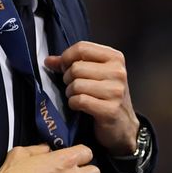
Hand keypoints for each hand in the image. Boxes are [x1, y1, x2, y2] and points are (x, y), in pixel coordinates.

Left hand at [46, 41, 139, 155]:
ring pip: (76, 85)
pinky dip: (74, 104)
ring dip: (70, 93)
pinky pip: (80, 101)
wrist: (123, 125)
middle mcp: (118, 72)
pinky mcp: (110, 109)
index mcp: (115, 58)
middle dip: (68, 78)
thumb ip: (72, 64)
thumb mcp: (94, 74)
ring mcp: (116, 91)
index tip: (65, 67)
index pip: (82, 48)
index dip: (66, 58)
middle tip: (73, 86)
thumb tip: (48, 60)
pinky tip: (79, 106)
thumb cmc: (106, 96)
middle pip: (76, 67)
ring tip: (77, 96)